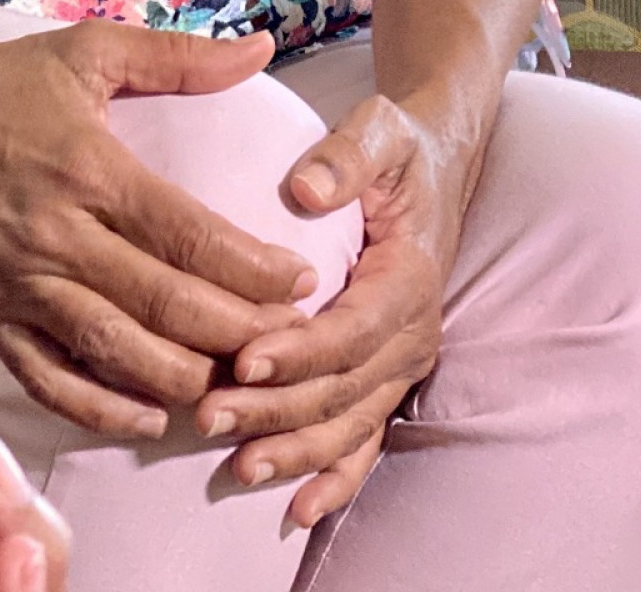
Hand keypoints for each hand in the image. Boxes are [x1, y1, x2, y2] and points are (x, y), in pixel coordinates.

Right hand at [0, 22, 319, 436]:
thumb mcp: (89, 51)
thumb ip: (180, 56)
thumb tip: (261, 48)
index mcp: (89, 168)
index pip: (186, 234)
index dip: (251, 268)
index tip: (301, 282)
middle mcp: (57, 234)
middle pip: (161, 303)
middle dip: (236, 331)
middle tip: (290, 344)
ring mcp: (20, 283)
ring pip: (112, 351)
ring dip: (180, 377)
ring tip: (236, 384)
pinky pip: (49, 378)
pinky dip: (101, 408)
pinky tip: (150, 417)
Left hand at [195, 93, 468, 531]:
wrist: (432, 167)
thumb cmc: (397, 147)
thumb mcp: (380, 129)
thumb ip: (346, 154)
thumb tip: (306, 188)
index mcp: (409, 277)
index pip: (351, 329)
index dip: (300, 351)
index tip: (243, 359)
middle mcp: (411, 332)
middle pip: (343, 389)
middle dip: (277, 410)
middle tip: (208, 415)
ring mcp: (400, 363)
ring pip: (348, 425)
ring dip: (294, 452)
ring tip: (235, 467)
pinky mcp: (384, 378)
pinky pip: (363, 440)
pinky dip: (334, 479)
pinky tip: (295, 511)